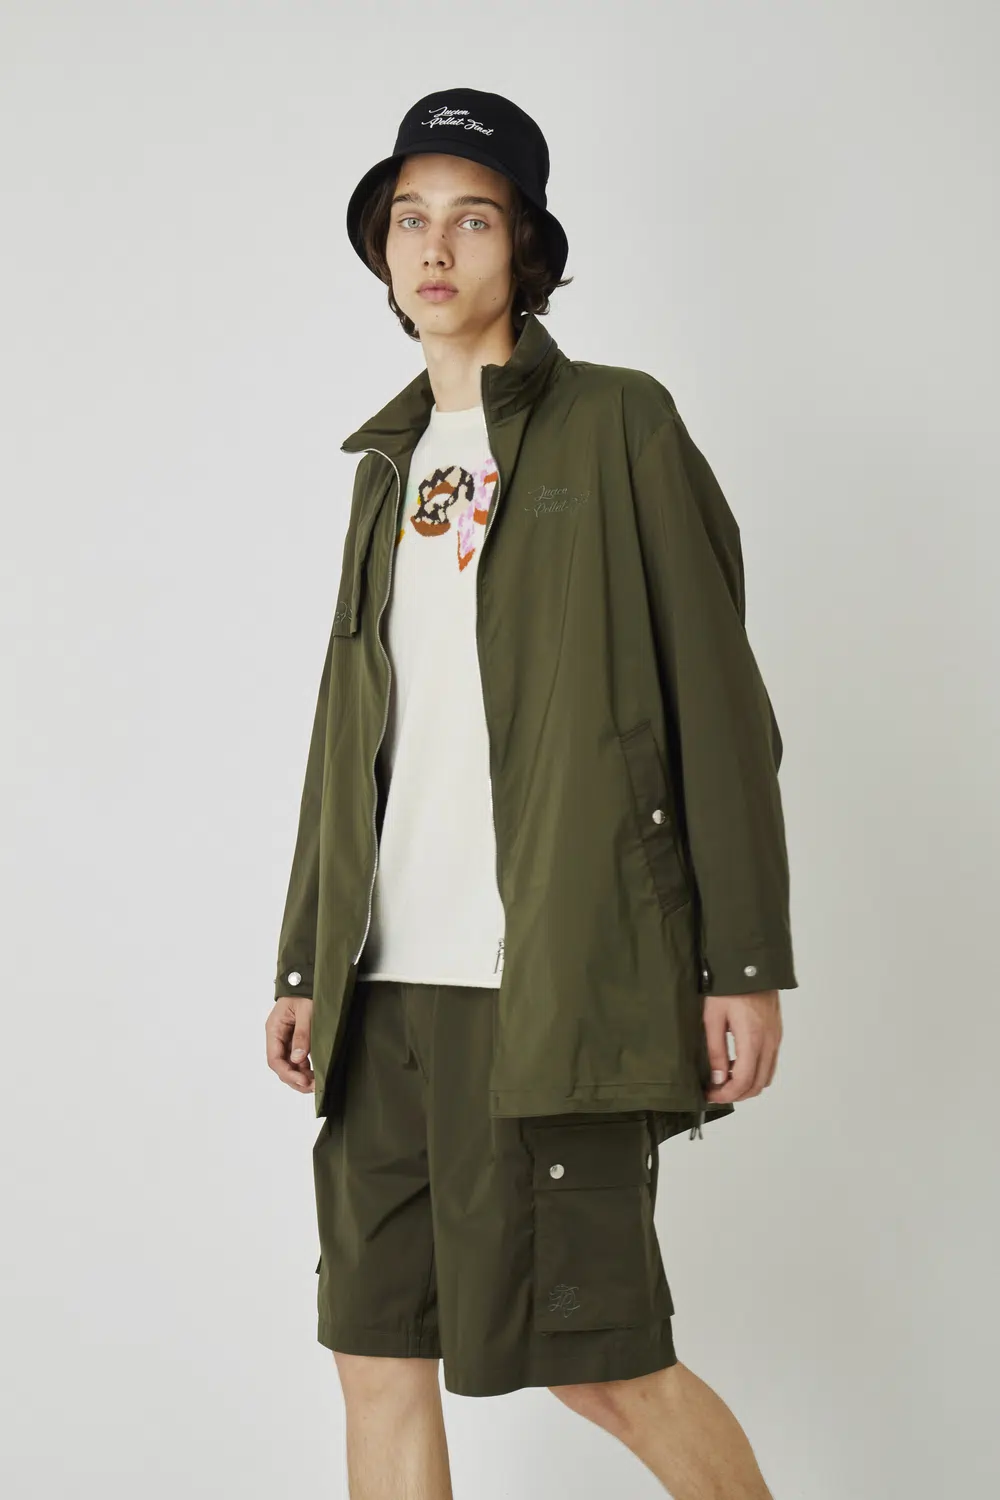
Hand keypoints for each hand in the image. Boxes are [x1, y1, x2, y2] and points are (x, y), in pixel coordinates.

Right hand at [266, 994, 314, 1093]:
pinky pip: (297, 1058)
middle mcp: (278, 1035)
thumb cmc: (307, 991)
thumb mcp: (306, 1011)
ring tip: (315, 1083)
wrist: (311, 977)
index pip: (275, 1059)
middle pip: (281, 1065)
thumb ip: (302, 1034)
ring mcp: (286, 1038)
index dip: (288, 1073)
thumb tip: (297, 1058)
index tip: (303, 1081)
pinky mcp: (297, 1038)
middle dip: (295, 1079)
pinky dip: (305, 1068)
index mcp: (275, 1028)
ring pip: (289, 1064)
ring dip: (300, 1076)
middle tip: (313, 1086)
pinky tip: (314, 1074)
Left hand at [702, 989, 781, 1103]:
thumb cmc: (728, 987)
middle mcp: (769, 1042)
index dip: (727, 1094)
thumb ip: (716, 1050)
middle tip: (716, 1091)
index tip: (710, 1095)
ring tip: (725, 1079)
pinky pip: (770, 1062)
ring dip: (747, 1084)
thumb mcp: (713, 1017)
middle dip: (737, 1094)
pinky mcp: (776, 1032)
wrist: (750, 963)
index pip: (744, 1081)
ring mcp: (776, 1037)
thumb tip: (718, 1078)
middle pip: (759, 1084)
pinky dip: (756, 1072)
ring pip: (767, 1076)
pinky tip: (737, 1064)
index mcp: (753, 1039)